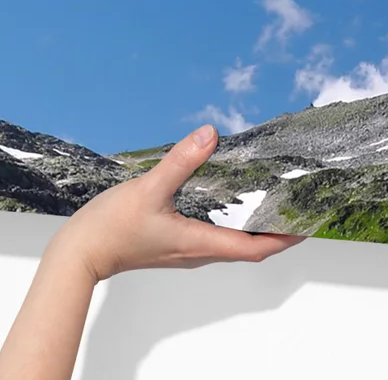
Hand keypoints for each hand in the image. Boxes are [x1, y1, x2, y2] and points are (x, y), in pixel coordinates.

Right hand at [48, 124, 303, 281]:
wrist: (80, 254)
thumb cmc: (112, 228)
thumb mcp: (149, 189)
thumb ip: (181, 161)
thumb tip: (211, 134)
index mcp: (199, 244)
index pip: (255, 248)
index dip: (284, 237)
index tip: (307, 224)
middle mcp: (197, 252)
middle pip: (248, 247)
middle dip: (275, 231)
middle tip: (294, 208)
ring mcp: (183, 250)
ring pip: (230, 242)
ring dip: (252, 227)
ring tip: (268, 202)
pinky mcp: (171, 244)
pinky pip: (211, 236)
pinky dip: (229, 222)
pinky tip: (224, 200)